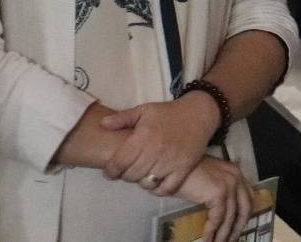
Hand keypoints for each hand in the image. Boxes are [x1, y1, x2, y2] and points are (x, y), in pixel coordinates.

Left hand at [100, 94, 219, 195]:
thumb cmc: (168, 112)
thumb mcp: (144, 110)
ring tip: (139, 175)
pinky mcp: (183, 169)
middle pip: (132, 175)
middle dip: (124, 175)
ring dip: (140, 182)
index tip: (108, 172)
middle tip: (124, 171)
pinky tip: (155, 182)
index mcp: (143, 137)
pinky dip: (158, 190)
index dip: (111, 170)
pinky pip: (167, 189)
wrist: (198, 114)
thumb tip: (102, 124)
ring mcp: (170, 162)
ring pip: (148, 183)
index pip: (120, 162)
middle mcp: (155, 152)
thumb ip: (122, 118)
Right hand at [175, 156, 252, 241]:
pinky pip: (217, 219)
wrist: (170, 164)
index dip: (244, 215)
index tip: (238, 227)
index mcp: (234, 171)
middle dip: (238, 228)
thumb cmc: (184, 169)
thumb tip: (222, 209)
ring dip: (223, 234)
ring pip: (230, 217)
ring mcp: (229, 184)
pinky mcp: (218, 193)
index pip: (248, 197)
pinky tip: (207, 239)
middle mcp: (235, 176)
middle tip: (231, 240)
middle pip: (245, 209)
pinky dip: (212, 232)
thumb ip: (218, 185)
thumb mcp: (208, 175)